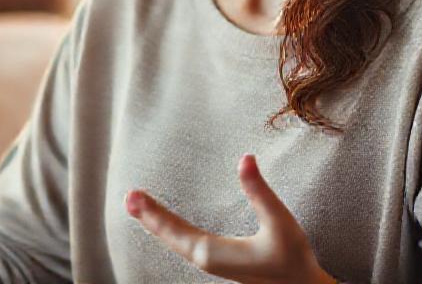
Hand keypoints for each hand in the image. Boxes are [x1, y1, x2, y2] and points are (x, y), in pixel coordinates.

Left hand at [125, 154, 336, 283]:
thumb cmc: (293, 257)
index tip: (133, 197)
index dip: (153, 213)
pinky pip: (184, 244)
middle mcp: (206, 259)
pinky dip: (169, 231)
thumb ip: (260, 192)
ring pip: (175, 242)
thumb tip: (245, 159)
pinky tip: (165, 224)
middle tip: (128, 198)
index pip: (174, 229)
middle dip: (149, 216)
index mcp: (213, 253)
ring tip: (138, 205)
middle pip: (169, 236)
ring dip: (156, 223)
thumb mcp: (279, 221)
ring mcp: (210, 262)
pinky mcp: (216, 261)